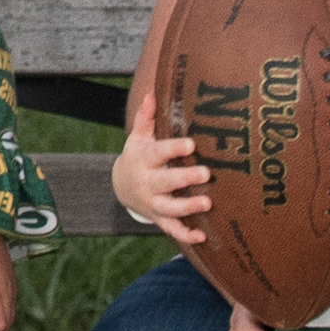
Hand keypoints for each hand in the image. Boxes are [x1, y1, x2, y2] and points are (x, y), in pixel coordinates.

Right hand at [111, 123, 206, 246]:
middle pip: (165, 182)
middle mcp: (147, 183)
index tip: (191, 144)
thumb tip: (152, 93)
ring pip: (169, 208)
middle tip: (206, 173)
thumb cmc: (139, 156)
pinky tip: (202, 236)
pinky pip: (171, 229)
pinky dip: (185, 235)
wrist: (122, 187)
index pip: (158, 153)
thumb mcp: (138, 137)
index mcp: (144, 160)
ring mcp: (153, 203)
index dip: (173, 149)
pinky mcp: (159, 219)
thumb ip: (146, 117)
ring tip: (207, 203)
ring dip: (187, 207)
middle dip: (184, 178)